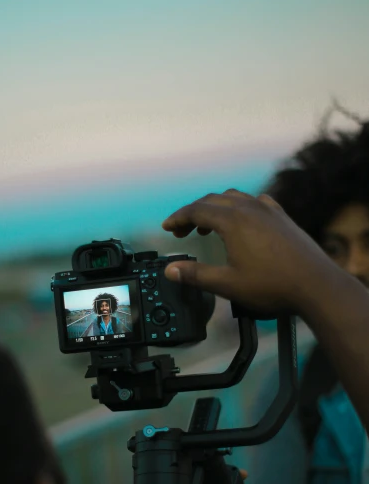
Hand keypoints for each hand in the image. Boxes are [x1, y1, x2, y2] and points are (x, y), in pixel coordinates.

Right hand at [161, 189, 334, 314]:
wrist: (315, 284)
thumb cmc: (272, 285)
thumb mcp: (228, 285)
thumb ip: (196, 275)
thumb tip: (171, 270)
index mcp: (233, 221)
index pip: (196, 211)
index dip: (178, 218)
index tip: (167, 227)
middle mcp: (249, 209)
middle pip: (213, 201)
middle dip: (193, 213)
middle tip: (182, 231)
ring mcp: (268, 210)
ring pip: (234, 198)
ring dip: (215, 208)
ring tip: (208, 227)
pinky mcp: (282, 217)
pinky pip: (255, 202)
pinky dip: (240, 207)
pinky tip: (242, 220)